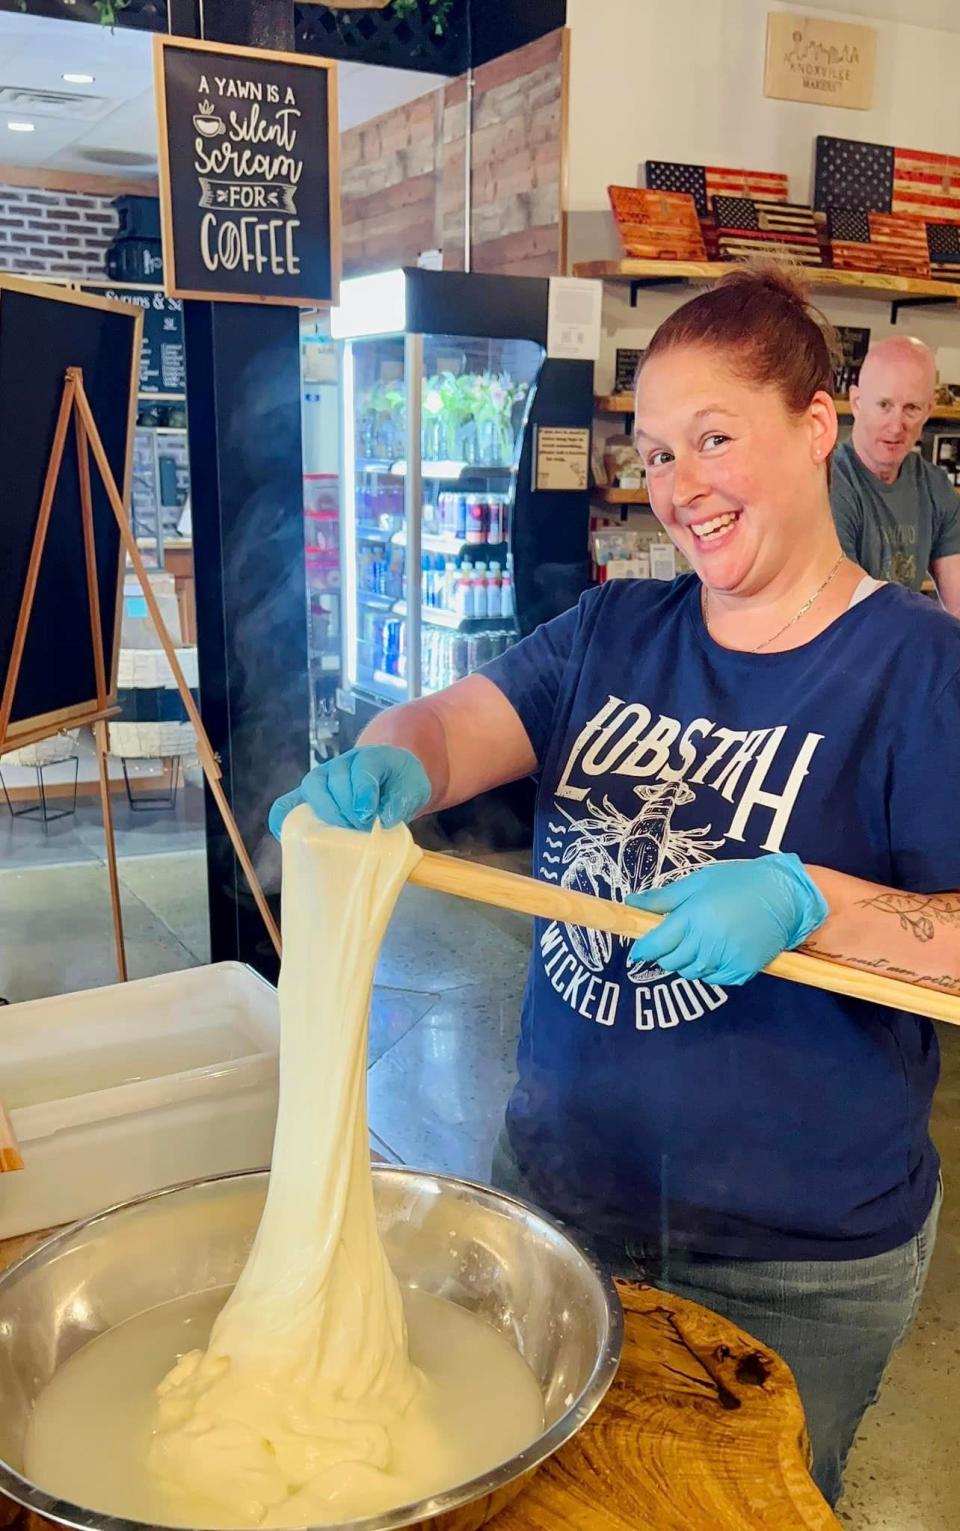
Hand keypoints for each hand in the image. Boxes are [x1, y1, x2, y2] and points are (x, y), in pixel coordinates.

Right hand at [268, 745, 431, 837]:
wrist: (393, 779)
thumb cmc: (401, 786)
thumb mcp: (414, 790)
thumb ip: (401, 802)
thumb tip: (383, 819)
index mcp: (372, 757)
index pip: (362, 769)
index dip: (363, 793)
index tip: (368, 816)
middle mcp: (343, 763)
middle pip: (335, 778)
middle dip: (346, 807)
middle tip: (360, 828)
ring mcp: (323, 778)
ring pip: (313, 787)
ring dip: (325, 812)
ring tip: (339, 832)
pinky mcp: (309, 796)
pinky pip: (289, 803)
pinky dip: (284, 817)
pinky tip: (286, 835)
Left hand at [625, 854, 827, 985]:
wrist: (784, 896)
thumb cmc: (737, 883)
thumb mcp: (697, 882)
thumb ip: (663, 898)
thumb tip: (630, 902)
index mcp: (692, 917)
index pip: (655, 945)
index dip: (643, 949)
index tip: (639, 949)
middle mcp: (706, 942)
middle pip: (670, 962)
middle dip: (665, 953)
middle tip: (675, 938)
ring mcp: (725, 959)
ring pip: (690, 973)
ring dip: (687, 962)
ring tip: (698, 942)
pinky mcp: (742, 971)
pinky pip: (713, 980)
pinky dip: (709, 970)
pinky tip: (717, 952)